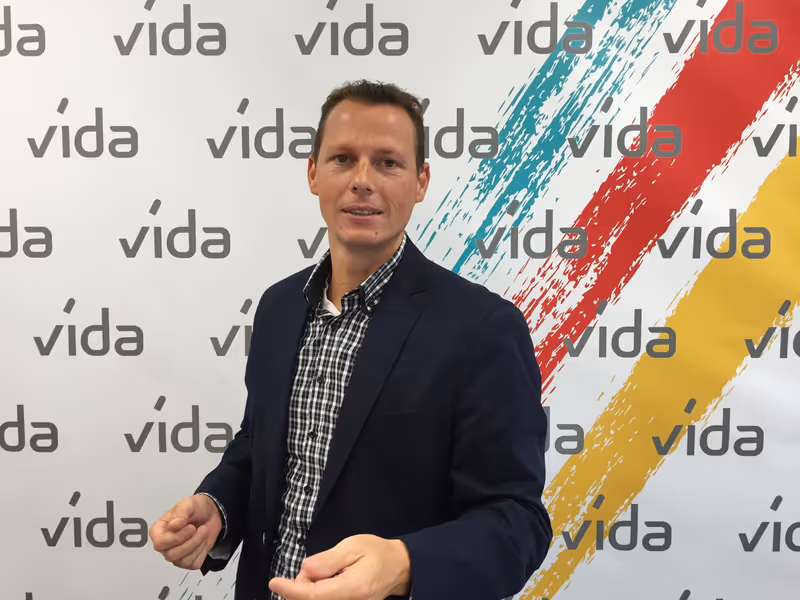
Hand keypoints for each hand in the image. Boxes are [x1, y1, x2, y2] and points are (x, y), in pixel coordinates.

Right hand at [149, 494, 221, 569]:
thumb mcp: (188, 503)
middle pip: (171, 555)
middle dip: (191, 542)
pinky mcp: (187, 561)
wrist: (211, 513)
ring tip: (202, 531)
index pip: (160, 543)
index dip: (176, 538)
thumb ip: (180, 513)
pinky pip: (194, 564)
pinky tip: (202, 541)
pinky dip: (202, 552)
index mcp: (158, 530)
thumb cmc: (196, 508)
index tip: (190, 527)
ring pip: (183, 561)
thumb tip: (173, 525)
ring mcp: (175, 554)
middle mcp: (165, 544)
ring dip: (198, 545)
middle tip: (199, 528)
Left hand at [268, 534, 410, 599]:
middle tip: (313, 568)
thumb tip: (306, 570)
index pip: (314, 596)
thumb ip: (328, 560)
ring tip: (323, 573)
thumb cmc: (377, 552)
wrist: (399, 567)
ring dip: (308, 593)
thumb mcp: (353, 546)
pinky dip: (317, 596)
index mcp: (353, 588)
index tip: (275, 582)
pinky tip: (324, 584)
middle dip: (301, 587)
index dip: (291, 590)